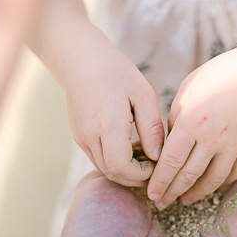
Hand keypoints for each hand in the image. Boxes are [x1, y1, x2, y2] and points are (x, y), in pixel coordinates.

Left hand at [35, 105, 236, 236]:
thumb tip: (148, 140)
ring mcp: (205, 228)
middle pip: (218, 165)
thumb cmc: (92, 233)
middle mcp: (183, 212)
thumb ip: (131, 162)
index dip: (206, 130)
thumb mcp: (106, 183)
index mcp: (156, 199)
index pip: (188, 157)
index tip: (222, 97)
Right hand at [64, 27, 163, 186]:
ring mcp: (81, 137)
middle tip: (154, 167)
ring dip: (124, 170)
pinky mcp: (78, 135)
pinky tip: (128, 146)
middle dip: (134, 177)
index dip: (140, 174)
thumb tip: (158, 156)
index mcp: (108, 124)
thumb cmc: (117, 72)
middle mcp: (90, 135)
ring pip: (103, 168)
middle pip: (112, 173)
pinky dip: (113, 160)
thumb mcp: (143, 94)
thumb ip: (152, 127)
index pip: (121, 167)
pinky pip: (96, 157)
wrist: (81, 59)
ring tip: (143, 155)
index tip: (157, 165)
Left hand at [146, 45, 236, 208]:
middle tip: (161, 203)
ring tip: (185, 200)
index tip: (150, 193)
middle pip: (188, 175)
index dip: (159, 181)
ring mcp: (234, 145)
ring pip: (212, 180)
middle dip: (172, 193)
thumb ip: (176, 116)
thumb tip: (169, 140)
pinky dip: (222, 183)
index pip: (170, 162)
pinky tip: (213, 185)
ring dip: (196, 193)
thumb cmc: (221, 73)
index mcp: (191, 122)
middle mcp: (212, 138)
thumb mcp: (188, 88)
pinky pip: (235, 173)